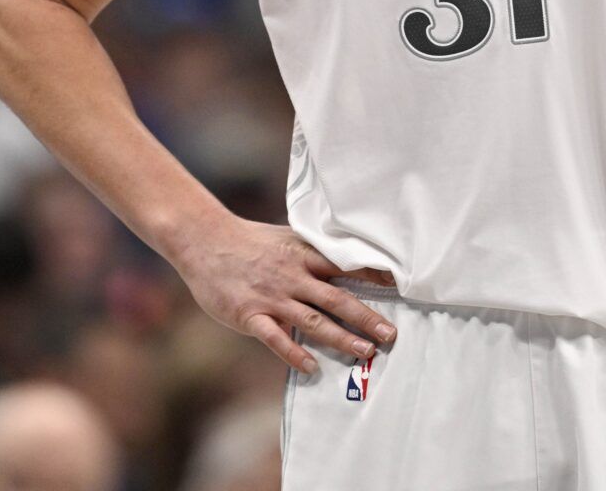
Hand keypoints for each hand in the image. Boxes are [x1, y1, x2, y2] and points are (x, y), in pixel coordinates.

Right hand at [173, 214, 398, 374]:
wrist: (205, 240)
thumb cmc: (249, 240)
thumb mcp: (286, 237)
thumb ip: (312, 252)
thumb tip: (344, 259)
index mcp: (304, 256)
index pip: (346, 267)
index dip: (374, 279)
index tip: (400, 290)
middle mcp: (293, 277)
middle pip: (338, 299)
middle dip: (367, 318)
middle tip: (391, 335)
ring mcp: (272, 298)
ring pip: (313, 321)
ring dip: (341, 338)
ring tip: (365, 351)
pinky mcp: (250, 315)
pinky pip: (276, 338)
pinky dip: (295, 354)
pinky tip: (312, 367)